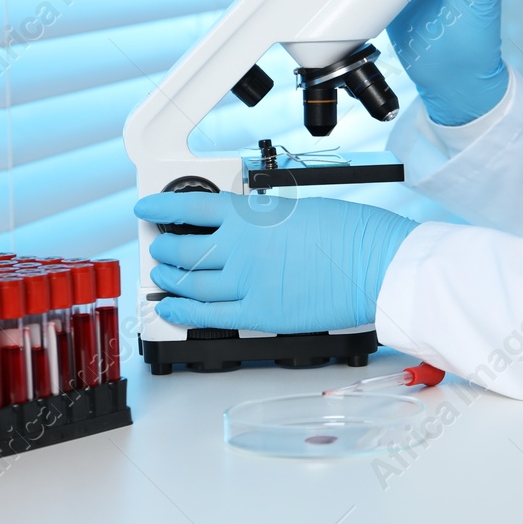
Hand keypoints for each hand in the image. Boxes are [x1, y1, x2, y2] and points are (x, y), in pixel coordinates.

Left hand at [133, 191, 418, 333]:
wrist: (375, 264)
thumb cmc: (350, 233)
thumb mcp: (298, 208)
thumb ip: (263, 217)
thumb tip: (246, 225)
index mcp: (249, 215)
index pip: (188, 207)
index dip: (159, 208)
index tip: (147, 208)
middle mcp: (240, 248)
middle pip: (182, 248)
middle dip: (164, 246)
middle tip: (158, 244)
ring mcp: (245, 284)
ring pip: (188, 283)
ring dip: (169, 278)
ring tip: (162, 275)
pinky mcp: (257, 314)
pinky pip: (206, 316)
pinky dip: (182, 312)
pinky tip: (170, 308)